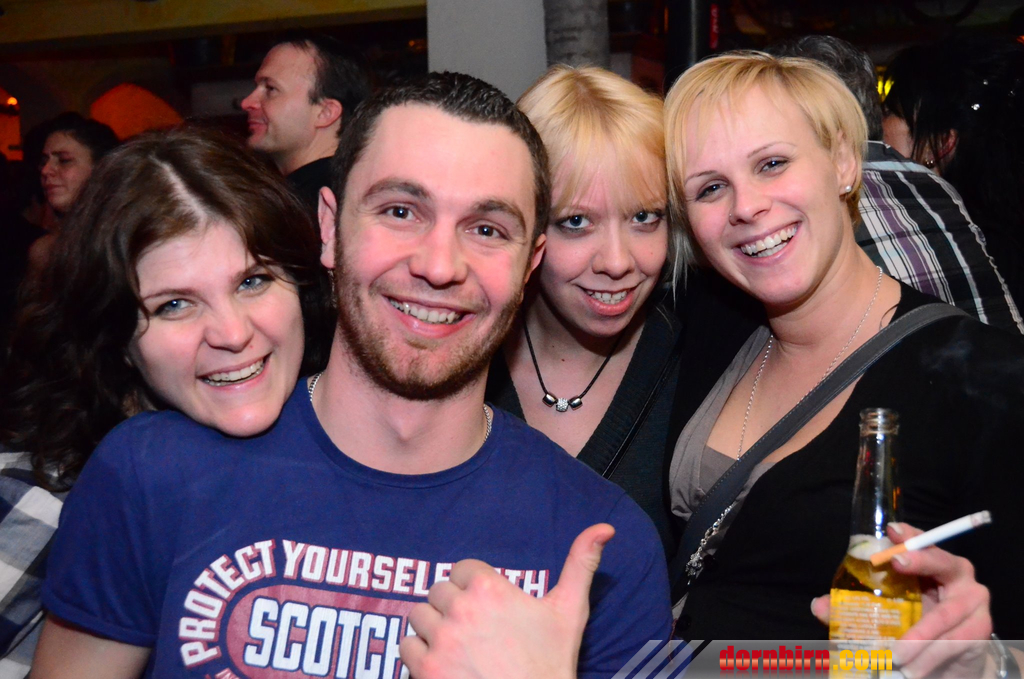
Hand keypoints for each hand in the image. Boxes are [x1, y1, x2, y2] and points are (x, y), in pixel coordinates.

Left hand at [399, 523, 614, 678]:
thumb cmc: (552, 663)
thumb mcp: (570, 611)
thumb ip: (581, 563)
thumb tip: (605, 528)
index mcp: (489, 588)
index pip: (461, 569)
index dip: (473, 586)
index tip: (487, 606)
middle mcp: (460, 610)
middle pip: (438, 591)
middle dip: (452, 606)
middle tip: (474, 628)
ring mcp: (440, 641)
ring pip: (418, 617)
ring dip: (433, 628)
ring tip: (458, 645)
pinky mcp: (425, 670)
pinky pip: (406, 647)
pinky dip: (419, 654)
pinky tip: (445, 663)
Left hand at [811, 523, 991, 677]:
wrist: (950, 662)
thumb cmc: (914, 626)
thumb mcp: (885, 613)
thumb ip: (853, 607)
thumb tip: (818, 605)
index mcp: (931, 563)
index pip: (921, 540)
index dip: (908, 534)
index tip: (891, 530)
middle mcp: (956, 574)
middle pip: (941, 562)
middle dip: (920, 561)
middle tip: (896, 563)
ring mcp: (973, 601)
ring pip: (944, 614)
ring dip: (920, 635)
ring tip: (897, 654)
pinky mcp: (981, 628)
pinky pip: (955, 642)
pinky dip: (932, 656)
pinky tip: (915, 668)